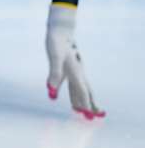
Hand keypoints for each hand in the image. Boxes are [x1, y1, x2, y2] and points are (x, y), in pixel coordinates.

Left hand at [46, 4, 104, 119]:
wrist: (59, 30)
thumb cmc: (57, 42)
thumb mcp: (54, 57)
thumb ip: (54, 75)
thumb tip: (51, 92)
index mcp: (76, 72)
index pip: (83, 92)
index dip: (86, 104)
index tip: (89, 115)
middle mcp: (77, 72)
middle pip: (86, 91)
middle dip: (90, 104)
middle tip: (96, 116)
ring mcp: (74, 69)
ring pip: (80, 88)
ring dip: (82, 99)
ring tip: (82, 111)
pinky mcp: (68, 67)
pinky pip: (72, 83)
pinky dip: (73, 91)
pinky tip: (68, 96)